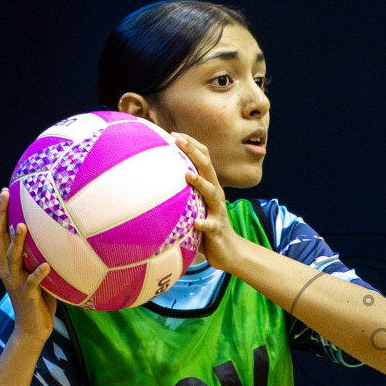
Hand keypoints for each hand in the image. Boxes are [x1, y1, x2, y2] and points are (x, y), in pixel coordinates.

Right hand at [0, 187, 56, 343]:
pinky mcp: (27, 295)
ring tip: (23, 226)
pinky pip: (32, 282)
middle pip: (0, 238)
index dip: (0, 213)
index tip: (4, 192)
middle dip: (1, 216)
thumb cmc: (39, 299)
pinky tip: (47, 265)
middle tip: (5, 196)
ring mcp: (15, 282)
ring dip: (18, 242)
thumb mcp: (37, 273)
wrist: (32, 329)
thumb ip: (40, 256)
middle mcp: (7, 269)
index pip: (1, 233)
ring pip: (13, 258)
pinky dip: (39, 273)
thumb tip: (59, 235)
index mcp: (9, 263)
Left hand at [173, 133, 245, 271]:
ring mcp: (217, 211)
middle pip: (207, 167)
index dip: (191, 144)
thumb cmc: (207, 227)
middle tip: (177, 139)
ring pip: (211, 193)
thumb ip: (183, 194)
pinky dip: (204, 223)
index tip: (174, 133)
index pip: (203, 159)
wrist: (230, 251)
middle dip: (193, 152)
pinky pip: (211, 225)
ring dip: (200, 183)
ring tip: (187, 175)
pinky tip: (197, 222)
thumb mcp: (196, 206)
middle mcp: (215, 194)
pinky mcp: (217, 229)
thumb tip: (155, 185)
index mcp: (210, 187)